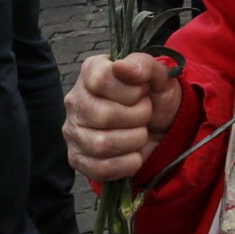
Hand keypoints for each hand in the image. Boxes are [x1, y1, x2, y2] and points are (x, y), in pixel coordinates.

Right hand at [63, 52, 181, 180]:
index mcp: (92, 71)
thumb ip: (144, 64)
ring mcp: (73, 131)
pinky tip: (134, 154)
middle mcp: (76, 100)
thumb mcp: (160, 76)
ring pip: (101, 144)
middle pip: (103, 115)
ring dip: (134, 141)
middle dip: (137, 117)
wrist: (162, 129)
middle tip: (146, 114)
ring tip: (140, 133)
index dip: (130, 90)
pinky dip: (126, 164)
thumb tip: (122, 67)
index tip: (143, 92)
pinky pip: (100, 169)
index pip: (101, 80)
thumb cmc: (155, 97)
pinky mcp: (77, 158)